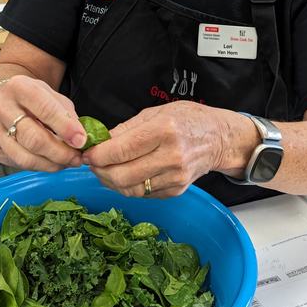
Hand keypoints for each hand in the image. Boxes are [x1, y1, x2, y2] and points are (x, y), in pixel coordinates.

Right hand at [0, 76, 86, 171]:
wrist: (2, 98)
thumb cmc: (30, 97)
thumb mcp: (51, 95)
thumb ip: (66, 114)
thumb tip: (80, 138)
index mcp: (19, 87)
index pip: (45, 109)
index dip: (65, 127)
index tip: (81, 140)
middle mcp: (1, 107)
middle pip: (33, 138)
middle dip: (60, 152)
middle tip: (77, 158)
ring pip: (24, 157)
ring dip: (51, 164)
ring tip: (67, 163)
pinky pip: (18, 163)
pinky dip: (39, 166)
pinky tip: (51, 162)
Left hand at [83, 102, 229, 197]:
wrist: (219, 138)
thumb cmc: (187, 119)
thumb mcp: (156, 112)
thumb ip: (126, 129)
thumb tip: (100, 142)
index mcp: (164, 130)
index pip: (121, 150)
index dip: (97, 155)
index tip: (87, 153)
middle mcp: (171, 156)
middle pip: (122, 175)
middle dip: (100, 171)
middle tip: (93, 163)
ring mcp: (175, 177)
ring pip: (130, 189)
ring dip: (111, 181)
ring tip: (106, 169)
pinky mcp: (176, 190)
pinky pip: (143, 194)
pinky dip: (128, 186)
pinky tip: (125, 174)